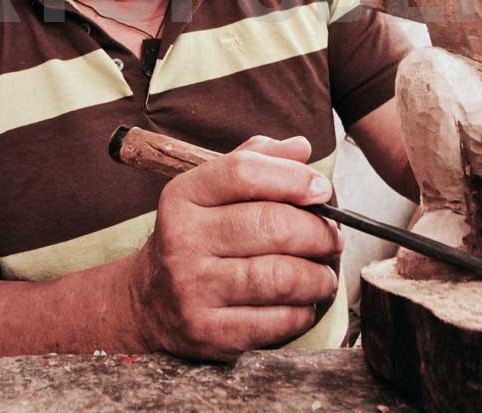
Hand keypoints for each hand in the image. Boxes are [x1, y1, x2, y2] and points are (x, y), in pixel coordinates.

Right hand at [128, 136, 341, 360]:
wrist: (149, 301)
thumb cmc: (196, 237)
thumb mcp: (210, 191)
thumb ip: (254, 162)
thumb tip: (301, 148)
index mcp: (183, 196)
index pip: (243, 172)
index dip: (292, 177)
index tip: (322, 189)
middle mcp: (182, 240)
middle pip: (270, 225)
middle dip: (317, 232)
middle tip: (333, 239)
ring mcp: (192, 288)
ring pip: (279, 277)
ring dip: (318, 276)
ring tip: (325, 274)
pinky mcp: (207, 331)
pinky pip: (274, 321)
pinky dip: (302, 311)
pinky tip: (303, 303)